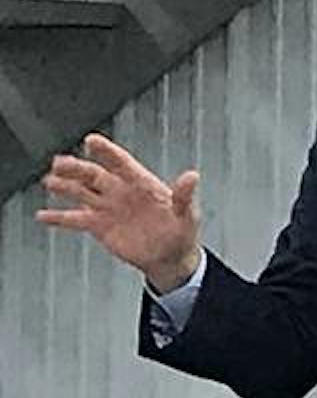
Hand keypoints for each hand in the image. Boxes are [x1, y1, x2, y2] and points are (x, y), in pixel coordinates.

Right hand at [38, 135, 203, 292]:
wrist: (170, 257)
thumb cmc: (181, 232)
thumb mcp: (187, 214)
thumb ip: (184, 196)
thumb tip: (192, 176)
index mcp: (141, 183)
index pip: (121, 162)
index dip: (106, 151)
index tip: (91, 141)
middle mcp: (120, 191)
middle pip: (94, 175)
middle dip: (76, 168)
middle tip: (59, 162)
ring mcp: (107, 207)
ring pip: (80, 192)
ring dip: (64, 187)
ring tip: (49, 181)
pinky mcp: (99, 226)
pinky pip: (74, 219)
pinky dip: (58, 218)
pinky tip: (42, 215)